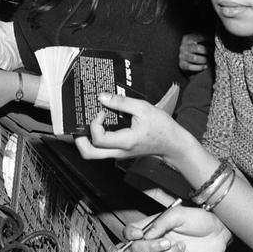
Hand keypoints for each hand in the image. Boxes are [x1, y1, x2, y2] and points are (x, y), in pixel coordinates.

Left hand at [74, 93, 192, 162]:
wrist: (173, 144)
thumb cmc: (162, 128)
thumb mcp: (143, 108)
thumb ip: (121, 103)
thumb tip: (102, 97)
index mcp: (125, 142)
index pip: (98, 139)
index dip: (95, 124)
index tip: (102, 112)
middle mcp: (118, 152)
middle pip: (89, 154)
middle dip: (79, 139)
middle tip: (81, 124)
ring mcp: (118, 154)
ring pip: (94, 153)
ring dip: (87, 139)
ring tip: (90, 123)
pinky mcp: (120, 151)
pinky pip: (102, 148)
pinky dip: (96, 138)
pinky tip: (100, 125)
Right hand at [125, 206, 230, 251]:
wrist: (218, 233)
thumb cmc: (199, 219)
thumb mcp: (179, 214)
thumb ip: (161, 222)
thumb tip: (146, 233)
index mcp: (153, 225)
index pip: (131, 231)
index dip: (130, 234)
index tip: (139, 234)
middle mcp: (155, 240)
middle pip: (137, 249)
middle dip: (151, 247)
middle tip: (167, 242)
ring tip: (183, 245)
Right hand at [179, 33, 209, 72]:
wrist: (185, 59)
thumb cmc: (195, 49)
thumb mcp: (197, 41)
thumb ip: (203, 39)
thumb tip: (214, 40)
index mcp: (187, 38)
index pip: (199, 37)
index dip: (208, 40)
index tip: (213, 43)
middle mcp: (183, 47)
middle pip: (197, 48)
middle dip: (206, 51)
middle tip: (211, 53)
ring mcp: (182, 56)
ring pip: (194, 58)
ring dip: (204, 59)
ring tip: (208, 60)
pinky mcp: (182, 64)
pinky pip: (191, 67)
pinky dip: (200, 67)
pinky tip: (205, 66)